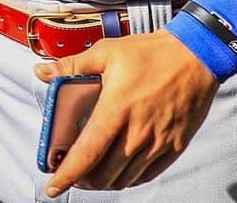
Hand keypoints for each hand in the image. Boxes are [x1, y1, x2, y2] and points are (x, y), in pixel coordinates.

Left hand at [34, 29, 219, 196]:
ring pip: (125, 178)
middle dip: (83, 179)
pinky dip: (129, 178)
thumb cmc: (149, 53)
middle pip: (104, 173)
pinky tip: (120, 170)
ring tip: (92, 172)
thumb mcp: (105, 52)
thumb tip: (41, 72)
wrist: (194, 56)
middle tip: (71, 172)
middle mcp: (137, 132)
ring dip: (105, 181)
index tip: (54, 185)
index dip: (68, 173)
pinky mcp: (174, 147)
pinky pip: (147, 174)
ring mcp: (158, 142)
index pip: (87, 152)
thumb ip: (71, 66)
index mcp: (116, 108)